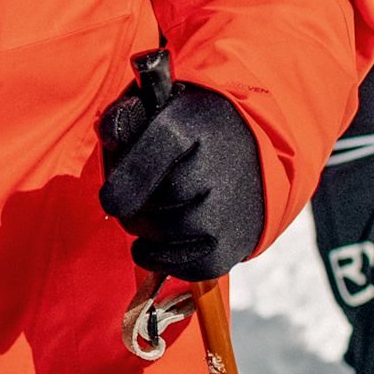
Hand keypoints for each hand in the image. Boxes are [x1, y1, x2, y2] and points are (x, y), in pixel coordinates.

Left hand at [94, 79, 268, 282]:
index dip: (118, 188)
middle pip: (145, 207)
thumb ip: (126, 118)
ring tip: (153, 214)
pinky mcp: (233, 244)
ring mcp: (226, 210)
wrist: (262, 151)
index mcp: (189, 127)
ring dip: (146, 231)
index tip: (112, 198)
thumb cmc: (197, 131)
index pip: (138, 167)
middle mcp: (213, 169)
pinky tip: (157, 243)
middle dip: (132, 206)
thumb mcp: (163, 108)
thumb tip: (111, 136)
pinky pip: (184, 266)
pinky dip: (163, 258)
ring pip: (160, 235)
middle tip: (139, 198)